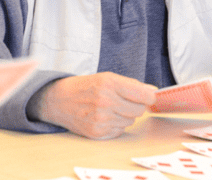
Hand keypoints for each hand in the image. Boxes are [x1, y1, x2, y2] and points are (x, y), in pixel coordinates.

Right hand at [28, 72, 155, 139]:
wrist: (58, 100)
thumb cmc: (85, 87)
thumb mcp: (106, 77)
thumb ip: (131, 85)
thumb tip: (153, 92)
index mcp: (109, 84)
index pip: (144, 96)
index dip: (149, 97)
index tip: (148, 96)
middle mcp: (106, 101)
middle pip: (139, 110)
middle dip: (135, 106)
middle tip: (123, 101)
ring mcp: (101, 119)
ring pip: (130, 121)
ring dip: (124, 115)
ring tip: (109, 108)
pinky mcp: (97, 132)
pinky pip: (119, 131)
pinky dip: (115, 125)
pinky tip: (104, 117)